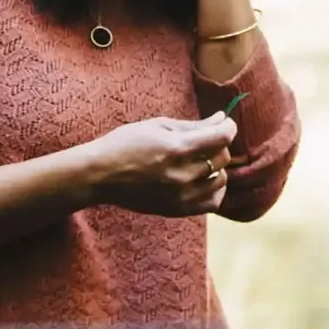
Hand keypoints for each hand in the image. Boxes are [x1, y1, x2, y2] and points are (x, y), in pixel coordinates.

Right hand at [85, 114, 238, 217]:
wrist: (100, 175)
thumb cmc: (125, 144)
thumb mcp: (158, 126)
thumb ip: (193, 125)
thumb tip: (222, 118)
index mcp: (177, 148)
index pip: (222, 138)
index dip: (228, 127)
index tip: (224, 124)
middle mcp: (182, 175)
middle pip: (223, 158)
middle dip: (219, 145)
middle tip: (206, 140)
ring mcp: (181, 196)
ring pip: (221, 181)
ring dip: (216, 167)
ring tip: (201, 161)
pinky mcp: (177, 210)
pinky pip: (212, 202)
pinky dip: (214, 190)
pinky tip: (203, 180)